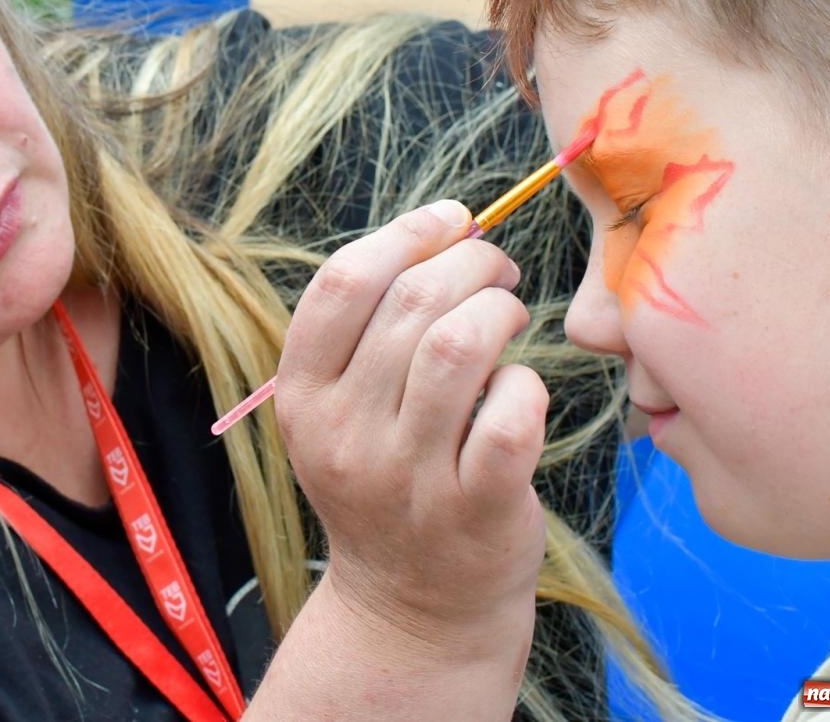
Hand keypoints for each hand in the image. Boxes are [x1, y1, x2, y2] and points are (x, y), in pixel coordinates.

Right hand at [275, 200, 545, 654]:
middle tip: (497, 271)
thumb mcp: (342, 413)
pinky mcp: (475, 510)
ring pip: (456, 348)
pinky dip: (526, 384)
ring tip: (509, 315)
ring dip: (497, 311)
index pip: (341, 285)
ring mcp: (408, 478)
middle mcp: (345, 435)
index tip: (451, 220)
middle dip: (469, 264)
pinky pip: (510, 417)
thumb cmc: (387, 481)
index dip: (403, 233)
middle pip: (408, 304)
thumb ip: (370, 330)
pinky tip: (521, 389)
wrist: (412, 609)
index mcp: (303, 397)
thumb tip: (444, 229)